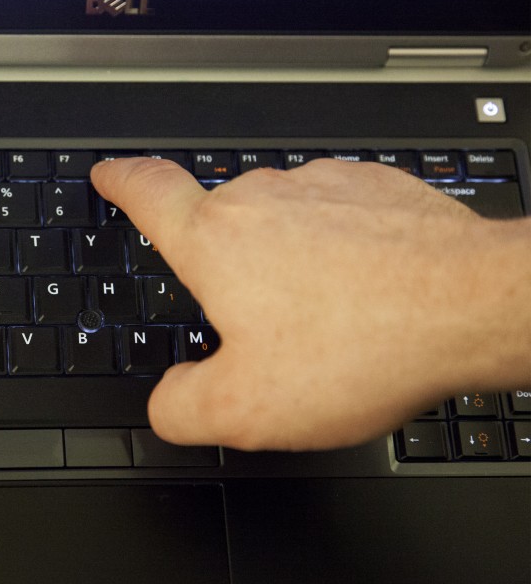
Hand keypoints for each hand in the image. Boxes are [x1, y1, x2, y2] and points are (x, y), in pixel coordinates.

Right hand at [92, 158, 530, 450]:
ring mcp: (322, 187)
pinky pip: (335, 217)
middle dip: (224, 266)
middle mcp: (263, 198)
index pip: (146, 191)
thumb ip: (180, 407)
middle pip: (220, 224)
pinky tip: (361, 293)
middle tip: (253, 323)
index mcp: (216, 241)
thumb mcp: (244, 409)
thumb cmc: (362, 347)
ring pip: (281, 223)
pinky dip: (335, 250)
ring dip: (284, 262)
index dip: (119, 181)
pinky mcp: (375, 188)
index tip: (110, 174)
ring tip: (321, 320)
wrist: (473, 308)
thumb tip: (167, 399)